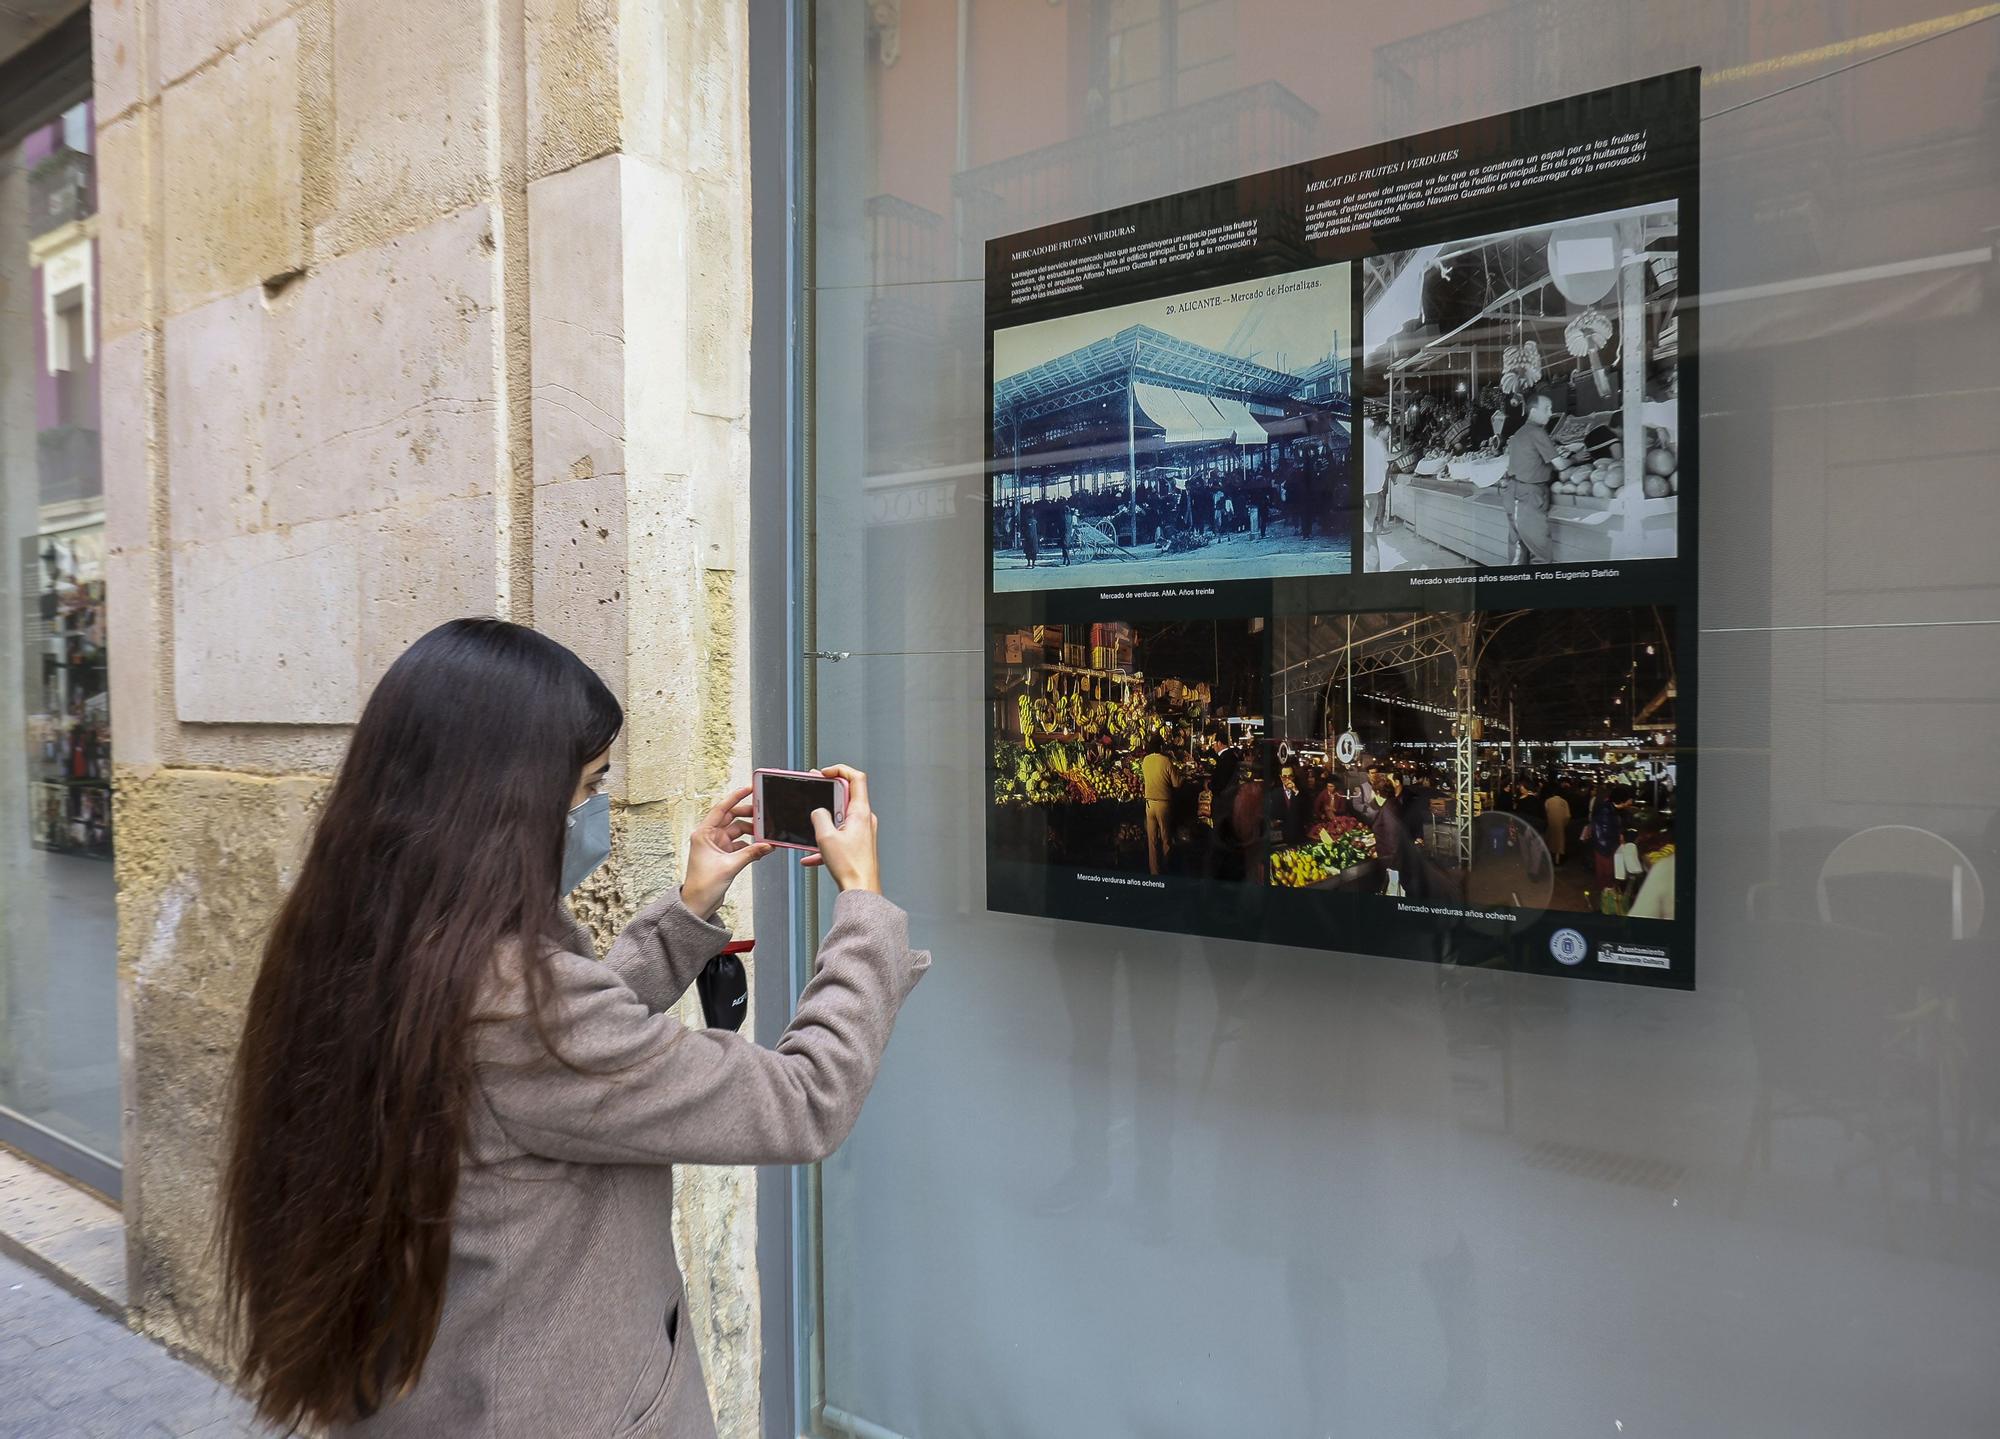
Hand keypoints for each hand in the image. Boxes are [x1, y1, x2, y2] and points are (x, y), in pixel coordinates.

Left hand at [680, 786, 771, 918]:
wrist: (698, 904)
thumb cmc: (702, 886)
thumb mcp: (730, 866)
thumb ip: (751, 853)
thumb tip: (767, 844)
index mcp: (704, 834)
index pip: (721, 809)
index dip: (735, 797)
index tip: (749, 789)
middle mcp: (709, 837)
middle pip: (731, 818)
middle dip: (748, 816)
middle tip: (764, 814)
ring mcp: (717, 846)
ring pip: (738, 831)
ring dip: (751, 833)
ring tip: (765, 835)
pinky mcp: (723, 855)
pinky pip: (740, 844)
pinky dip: (750, 845)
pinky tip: (760, 849)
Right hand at [804, 765, 879, 893]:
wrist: (861, 891)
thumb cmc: (850, 867)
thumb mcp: (826, 837)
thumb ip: (819, 817)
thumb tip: (817, 811)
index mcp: (860, 812)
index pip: (856, 778)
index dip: (839, 769)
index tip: (824, 773)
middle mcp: (864, 819)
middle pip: (846, 796)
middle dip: (826, 795)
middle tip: (812, 793)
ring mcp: (862, 832)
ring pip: (840, 818)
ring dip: (823, 822)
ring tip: (810, 828)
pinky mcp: (858, 845)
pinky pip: (839, 837)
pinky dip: (824, 843)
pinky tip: (810, 857)